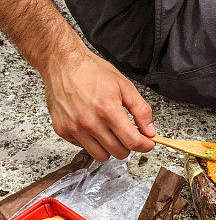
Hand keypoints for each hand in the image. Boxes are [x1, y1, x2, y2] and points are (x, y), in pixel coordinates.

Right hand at [42, 45, 155, 160]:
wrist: (62, 63)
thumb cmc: (91, 71)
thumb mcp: (124, 86)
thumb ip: (141, 111)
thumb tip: (149, 131)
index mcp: (108, 110)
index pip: (133, 142)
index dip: (145, 145)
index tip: (147, 143)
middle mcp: (90, 123)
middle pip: (119, 153)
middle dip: (128, 145)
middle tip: (127, 133)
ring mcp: (75, 128)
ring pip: (101, 156)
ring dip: (110, 147)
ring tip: (110, 131)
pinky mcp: (63, 130)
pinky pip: (83, 147)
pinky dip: (91, 141)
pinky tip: (92, 126)